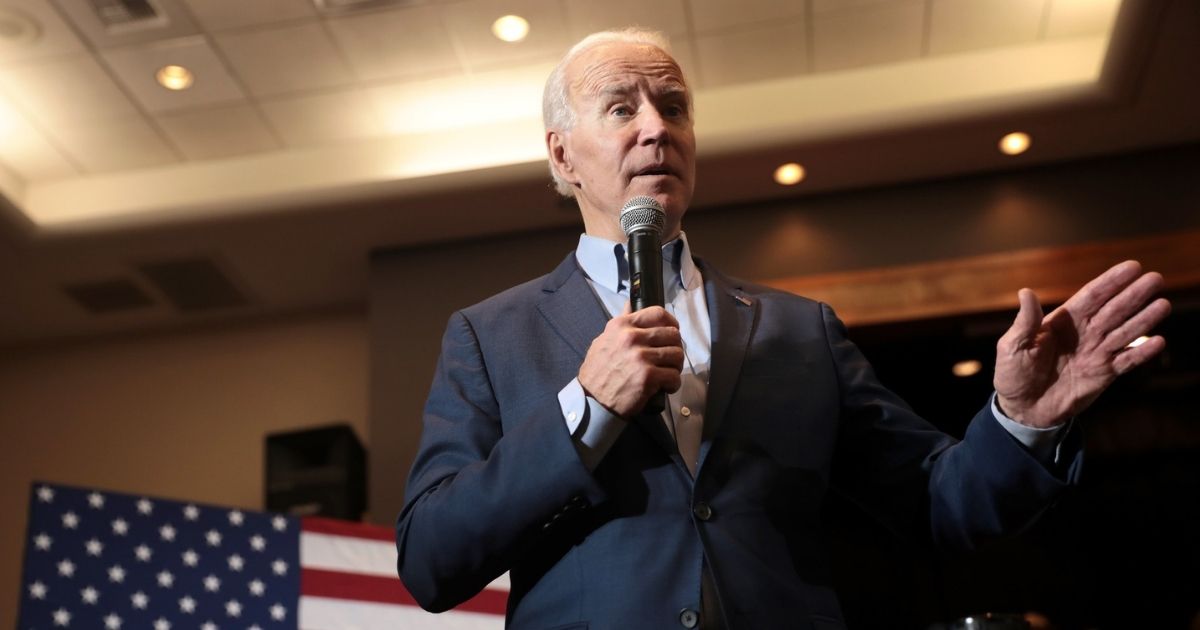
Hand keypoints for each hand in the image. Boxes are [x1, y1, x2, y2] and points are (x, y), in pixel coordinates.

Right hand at [579, 302, 683, 416]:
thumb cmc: (598, 370)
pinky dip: (673, 384)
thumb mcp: (604, 339)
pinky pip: (674, 376)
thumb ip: (621, 322)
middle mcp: (632, 338)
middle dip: (675, 348)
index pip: (658, 314)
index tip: (672, 333)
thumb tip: (630, 304)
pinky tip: (665, 387)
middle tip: (669, 360)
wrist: (592, 399)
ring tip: (667, 373)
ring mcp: (641, 357)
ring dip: (676, 366)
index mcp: (623, 325)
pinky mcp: (648, 376)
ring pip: (677, 355)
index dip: (671, 323)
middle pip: (672, 335)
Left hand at [994, 260, 1170, 427]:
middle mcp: (1085, 333)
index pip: (1092, 296)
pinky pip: (1127, 361)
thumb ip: (1025, 322)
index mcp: (1063, 321)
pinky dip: (1142, 352)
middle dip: (1134, 294)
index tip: (1132, 266)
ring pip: (1125, 332)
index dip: (1111, 281)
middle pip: (1114, 310)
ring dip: (1144, 319)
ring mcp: (1096, 352)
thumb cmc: (1014, 373)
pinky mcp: (1104, 374)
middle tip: (1156, 278)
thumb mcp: (1013, 346)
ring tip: (1163, 304)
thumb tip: (1025, 292)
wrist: (1023, 408)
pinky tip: (1158, 341)